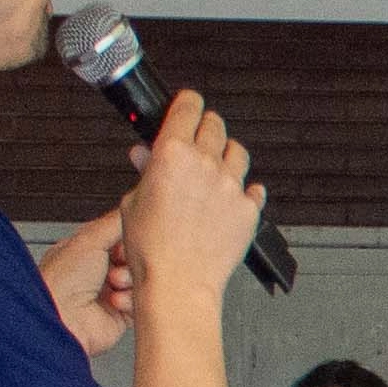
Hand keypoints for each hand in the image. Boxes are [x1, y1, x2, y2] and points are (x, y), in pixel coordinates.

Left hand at [40, 207, 134, 354]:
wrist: (62, 321)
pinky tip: (114, 301)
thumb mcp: (90, 238)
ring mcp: (108, 293)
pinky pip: (139, 301)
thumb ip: (116, 221)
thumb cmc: (61, 282)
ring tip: (113, 283)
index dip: (127, 237)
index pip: (117, 236)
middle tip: (119, 261)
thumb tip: (137, 208)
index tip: (130, 237)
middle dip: (129, 259)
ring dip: (128, 280)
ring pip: (139, 279)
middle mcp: (95, 272)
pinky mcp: (120, 314)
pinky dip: (129, 300)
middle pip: (131, 257)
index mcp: (82, 251)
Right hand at [118, 89, 263, 308]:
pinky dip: (244, 190)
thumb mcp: (134, 201)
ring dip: (226, 155)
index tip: (188, 105)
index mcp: (172, 154)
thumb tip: (145, 154)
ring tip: (215, 171)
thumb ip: (146, 171)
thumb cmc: (151, 249)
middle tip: (198, 141)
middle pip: (215, 124)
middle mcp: (205, 163)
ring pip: (237, 152)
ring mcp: (231, 185)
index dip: (188, 103)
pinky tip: (231, 198)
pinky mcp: (249, 208)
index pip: (189, 106)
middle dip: (205, 128)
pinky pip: (254, 188)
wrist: (178, 283)